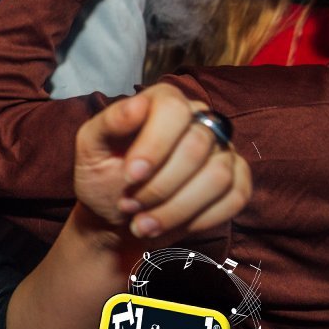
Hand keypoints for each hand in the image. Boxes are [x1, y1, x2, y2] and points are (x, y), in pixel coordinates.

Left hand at [73, 85, 249, 242]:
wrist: (115, 217)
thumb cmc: (102, 177)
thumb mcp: (91, 149)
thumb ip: (109, 123)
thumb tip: (138, 104)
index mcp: (161, 102)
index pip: (173, 110)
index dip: (154, 145)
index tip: (131, 176)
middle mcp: (198, 120)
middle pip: (197, 146)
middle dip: (159, 186)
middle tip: (129, 205)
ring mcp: (222, 150)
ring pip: (218, 176)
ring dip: (176, 209)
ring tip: (143, 223)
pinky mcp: (237, 180)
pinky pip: (235, 198)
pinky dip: (200, 220)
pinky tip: (171, 225)